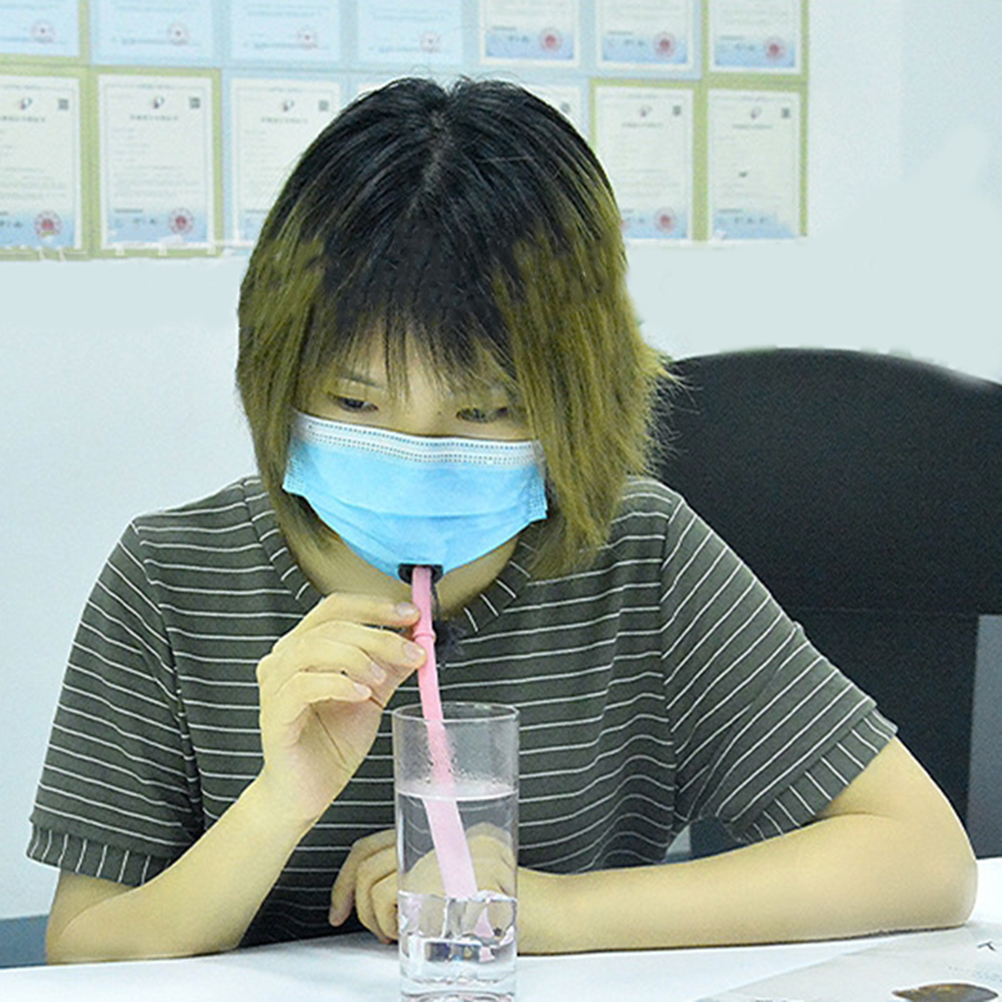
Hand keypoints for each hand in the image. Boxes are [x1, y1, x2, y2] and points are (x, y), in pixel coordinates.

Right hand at [255, 593, 423, 825]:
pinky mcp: (274, 714)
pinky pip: (302, 686)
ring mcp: (275, 685)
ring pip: (314, 647)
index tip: (411, 615)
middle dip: (378, 634)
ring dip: (356, 656)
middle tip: (411, 651)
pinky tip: (360, 694)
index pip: (338, 607)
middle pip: (331, 625)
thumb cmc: (330, 743)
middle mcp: (285, 659)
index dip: (376, 606)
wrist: (307, 792)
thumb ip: (390, 667)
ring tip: (380, 678)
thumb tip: (418, 640)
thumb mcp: (372, 695)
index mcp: (306, 646)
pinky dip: (337, 683)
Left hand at [330, 826, 516, 943]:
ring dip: (377, 919)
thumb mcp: (468, 874)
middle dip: (355, 902)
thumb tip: (384, 893)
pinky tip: (416, 935)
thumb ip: (431, 870)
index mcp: (439, 830)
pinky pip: (401, 903)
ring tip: (402, 933)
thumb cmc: (518, 901)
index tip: (339, 906)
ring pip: (377, 884)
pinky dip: (396, 926)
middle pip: (367, 862)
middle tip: (374, 927)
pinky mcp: (448, 884)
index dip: (345, 877)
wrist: (558, 910)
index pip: (373, 843)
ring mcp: (442, 859)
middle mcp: (438, 838)